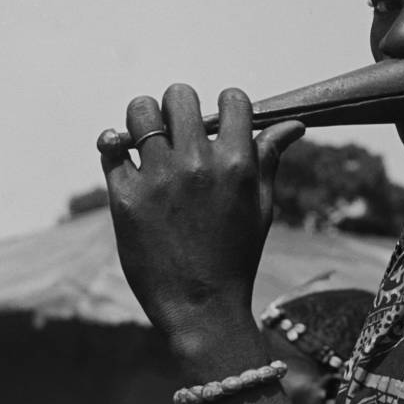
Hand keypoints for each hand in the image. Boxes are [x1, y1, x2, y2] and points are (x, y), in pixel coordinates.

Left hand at [97, 84, 303, 340]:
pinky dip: (114, 147)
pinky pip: (110, 147)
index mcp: (237, 164)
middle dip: (180, 108)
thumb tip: (293, 124)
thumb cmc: (236, 256)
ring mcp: (158, 179)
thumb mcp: (261, 206)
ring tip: (148, 142)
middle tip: (179, 133)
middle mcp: (197, 164)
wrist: (201, 308)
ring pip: (140, 112)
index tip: (219, 125)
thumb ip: (269, 158)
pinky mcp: (125, 197)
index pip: (232, 99)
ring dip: (144, 121)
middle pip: (179, 95)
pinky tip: (124, 159)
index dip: (226, 107)